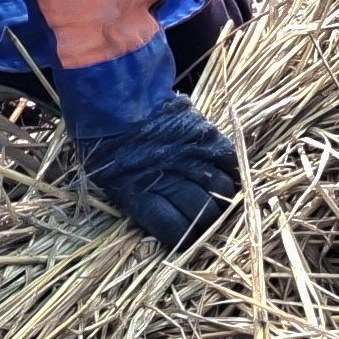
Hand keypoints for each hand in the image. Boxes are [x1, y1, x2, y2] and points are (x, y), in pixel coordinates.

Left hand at [71, 95, 241, 250]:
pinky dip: (233, 171)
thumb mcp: (109, 180)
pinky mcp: (206, 137)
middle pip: (204, 214)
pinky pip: (230, 161)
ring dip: (222, 198)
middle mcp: (170, 180)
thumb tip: (169, 225)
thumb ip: (140, 204)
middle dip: (207, 223)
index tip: (186, 238)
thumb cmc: (106, 142)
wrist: (115, 100)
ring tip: (216, 197)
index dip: (184, 239)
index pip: (176, 231)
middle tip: (205, 219)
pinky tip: (227, 176)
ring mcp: (191, 158)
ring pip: (221, 190)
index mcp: (141, 197)